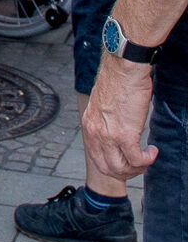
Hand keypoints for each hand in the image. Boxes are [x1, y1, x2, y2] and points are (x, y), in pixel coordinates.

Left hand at [82, 55, 157, 180]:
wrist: (123, 69)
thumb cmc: (118, 82)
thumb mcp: (103, 106)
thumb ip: (105, 122)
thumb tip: (115, 133)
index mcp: (89, 125)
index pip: (95, 157)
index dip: (112, 166)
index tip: (125, 163)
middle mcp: (94, 132)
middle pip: (107, 168)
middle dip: (125, 172)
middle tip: (139, 166)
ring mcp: (108, 136)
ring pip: (121, 168)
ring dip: (137, 169)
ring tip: (146, 159)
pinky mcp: (124, 134)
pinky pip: (136, 159)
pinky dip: (147, 160)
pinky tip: (153, 152)